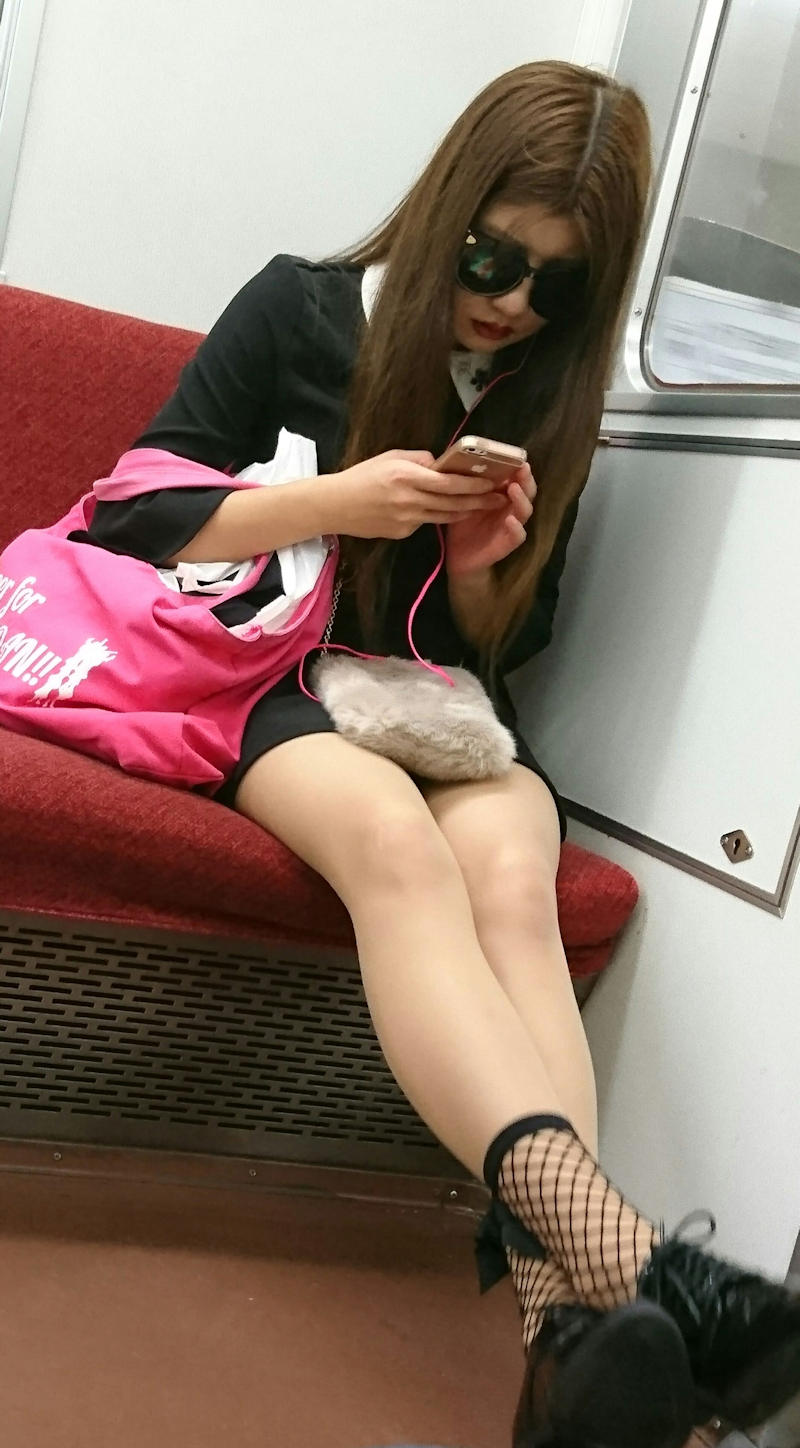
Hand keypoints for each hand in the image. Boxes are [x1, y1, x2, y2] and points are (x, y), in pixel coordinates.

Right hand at [326, 449, 506, 539]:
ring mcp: (406, 520)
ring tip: (482, 507)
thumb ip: (419, 460)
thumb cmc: (362, 476)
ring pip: (444, 517)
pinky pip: (425, 523)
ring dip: (465, 512)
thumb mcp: (391, 458)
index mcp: (407, 476)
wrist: (335, 505)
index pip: (449, 483)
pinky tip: (440, 511)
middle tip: (498, 499)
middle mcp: (409, 500)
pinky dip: (435, 516)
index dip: (473, 485)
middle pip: (452, 503)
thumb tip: (441, 464)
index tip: (491, 483)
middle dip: (479, 502)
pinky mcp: (401, 533)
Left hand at [445, 463, 535, 575]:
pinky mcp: (507, 545)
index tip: (517, 458)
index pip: (516, 479)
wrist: (458, 557)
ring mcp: (511, 527)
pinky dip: (516, 528)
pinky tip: (510, 520)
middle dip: (526, 480)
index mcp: (502, 497)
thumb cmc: (462, 526)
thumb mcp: (463, 501)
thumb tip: (463, 459)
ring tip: (514, 489)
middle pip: (527, 492)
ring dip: (522, 499)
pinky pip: (518, 536)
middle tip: (522, 469)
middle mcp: (510, 510)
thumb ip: (468, 485)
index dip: (519, 469)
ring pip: (525, 511)